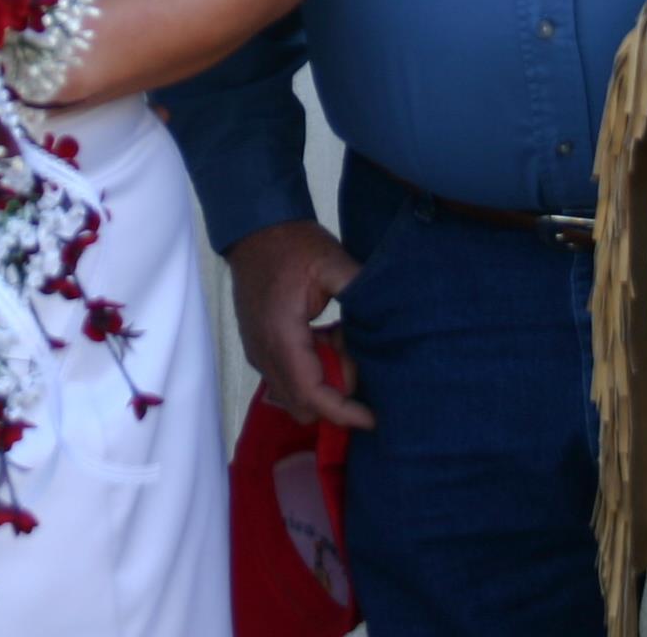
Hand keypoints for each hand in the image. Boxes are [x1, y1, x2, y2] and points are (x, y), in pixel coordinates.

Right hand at [226, 218, 373, 430]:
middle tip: (353, 354)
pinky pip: (287, 379)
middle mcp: (264, 353)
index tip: (373, 417)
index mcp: (282, 336)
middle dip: (335, 395)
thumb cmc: (292, 244)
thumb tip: (392, 318)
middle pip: (302, 406)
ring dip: (323, 382)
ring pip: (294, 396)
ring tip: (341, 339)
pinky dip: (311, 371)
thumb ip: (360, 292)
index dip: (343, 412)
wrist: (254, 229)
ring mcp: (257, 352)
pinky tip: (326, 336)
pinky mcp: (258, 348)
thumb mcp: (331, 261)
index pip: (311, 394)